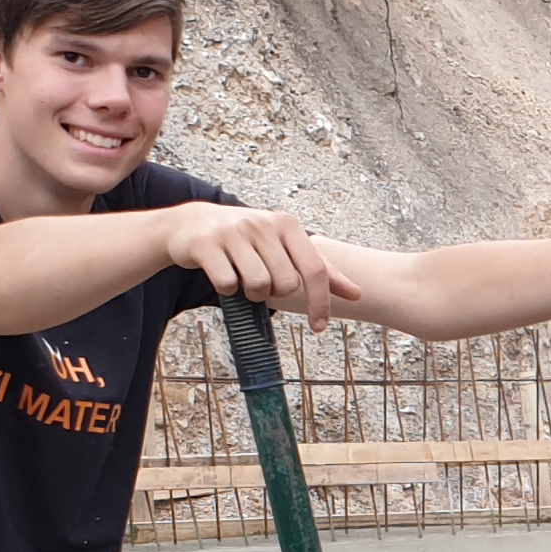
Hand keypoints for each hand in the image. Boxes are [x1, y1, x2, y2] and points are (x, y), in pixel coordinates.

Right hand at [168, 203, 367, 328]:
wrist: (192, 224)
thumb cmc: (247, 240)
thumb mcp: (285, 246)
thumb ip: (321, 269)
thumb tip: (357, 293)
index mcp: (287, 224)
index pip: (315, 269)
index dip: (320, 302)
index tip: (319, 327)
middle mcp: (263, 224)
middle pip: (286, 283)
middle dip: (275, 293)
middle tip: (261, 282)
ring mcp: (233, 232)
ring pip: (258, 285)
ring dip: (252, 293)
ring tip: (242, 278)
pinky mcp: (206, 244)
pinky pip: (228, 285)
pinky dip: (227, 290)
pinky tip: (221, 274)